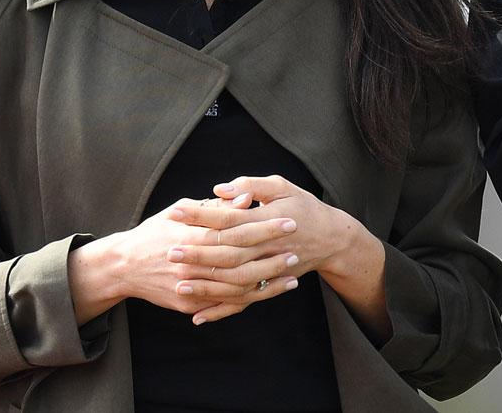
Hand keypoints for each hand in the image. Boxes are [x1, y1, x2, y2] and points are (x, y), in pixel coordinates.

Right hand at [67, 196, 295, 324]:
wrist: (123, 267)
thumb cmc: (156, 231)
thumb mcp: (181, 210)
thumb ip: (216, 206)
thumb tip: (247, 198)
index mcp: (193, 235)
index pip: (237, 230)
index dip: (264, 226)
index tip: (287, 220)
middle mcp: (193, 263)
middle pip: (241, 261)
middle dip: (271, 255)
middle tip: (296, 248)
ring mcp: (191, 287)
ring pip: (237, 287)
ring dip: (267, 282)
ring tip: (291, 275)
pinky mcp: (190, 305)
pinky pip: (224, 304)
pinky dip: (249, 299)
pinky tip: (269, 292)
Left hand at [170, 175, 380, 327]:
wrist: (331, 238)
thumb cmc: (303, 206)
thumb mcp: (283, 186)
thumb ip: (252, 185)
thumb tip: (219, 189)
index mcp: (268, 218)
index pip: (228, 218)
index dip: (201, 216)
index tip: (175, 213)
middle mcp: (268, 247)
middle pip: (228, 253)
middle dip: (197, 253)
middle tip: (169, 251)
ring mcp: (269, 270)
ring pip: (233, 281)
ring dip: (205, 284)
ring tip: (178, 282)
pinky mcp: (269, 286)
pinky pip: (243, 302)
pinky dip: (220, 311)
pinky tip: (198, 316)